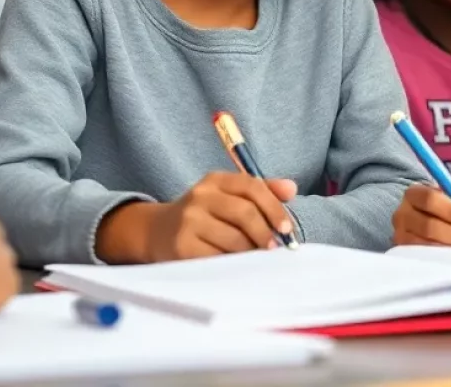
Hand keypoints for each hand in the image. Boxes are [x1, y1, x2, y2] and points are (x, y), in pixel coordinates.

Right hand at [102, 172, 297, 262]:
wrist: (158, 232)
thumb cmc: (204, 215)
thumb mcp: (228, 195)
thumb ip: (261, 191)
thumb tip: (292, 189)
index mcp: (215, 180)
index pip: (251, 186)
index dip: (274, 207)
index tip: (287, 228)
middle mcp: (200, 196)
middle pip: (244, 213)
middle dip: (265, 233)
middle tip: (276, 250)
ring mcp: (189, 221)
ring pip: (233, 240)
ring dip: (252, 253)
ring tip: (259, 261)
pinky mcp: (181, 247)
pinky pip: (217, 259)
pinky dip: (233, 266)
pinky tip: (240, 270)